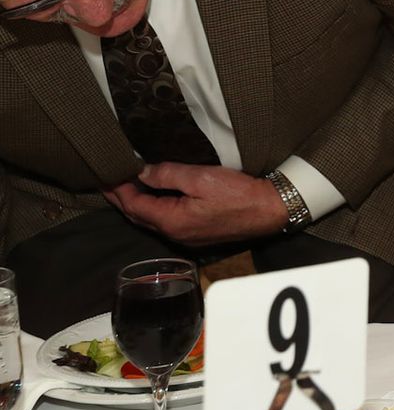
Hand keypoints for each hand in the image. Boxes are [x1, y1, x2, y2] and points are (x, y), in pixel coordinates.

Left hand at [103, 164, 286, 244]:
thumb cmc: (238, 193)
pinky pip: (165, 222)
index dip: (119, 190)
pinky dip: (153, 210)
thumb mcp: (202, 178)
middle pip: (139, 217)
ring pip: (151, 221)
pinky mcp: (197, 234)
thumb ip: (169, 175)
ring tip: (125, 190)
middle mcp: (174, 233)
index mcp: (172, 220)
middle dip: (122, 200)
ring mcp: (186, 236)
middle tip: (108, 184)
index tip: (108, 174)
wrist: (269, 210)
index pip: (134, 206)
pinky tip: (155, 200)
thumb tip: (142, 172)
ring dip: (136, 206)